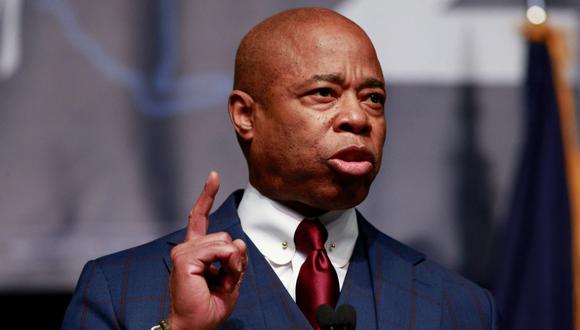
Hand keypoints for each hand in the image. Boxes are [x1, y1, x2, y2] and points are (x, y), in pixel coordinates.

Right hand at [168, 171, 247, 329]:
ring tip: (223, 281)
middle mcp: (187, 248)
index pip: (200, 217)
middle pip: (225, 235)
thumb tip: (237, 241)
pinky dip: (228, 264)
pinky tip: (221, 277)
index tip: (213, 176)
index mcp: (195, 250)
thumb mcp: (232, 277)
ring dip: (233, 263)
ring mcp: (184, 252)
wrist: (197, 326)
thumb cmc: (210, 306)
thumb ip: (235, 257)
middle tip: (227, 279)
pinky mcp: (185, 259)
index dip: (207, 195)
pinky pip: (220, 249)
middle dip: (235, 258)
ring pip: (225, 241)